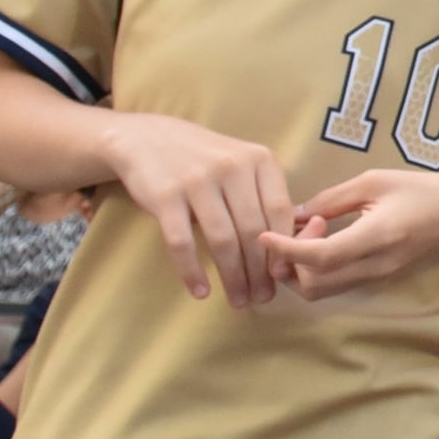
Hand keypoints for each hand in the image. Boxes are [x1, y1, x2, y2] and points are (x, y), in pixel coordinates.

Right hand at [96, 111, 294, 307]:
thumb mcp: (241, 163)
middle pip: (253, 231)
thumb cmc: (204, 159)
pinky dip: (192, 271)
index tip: (284, 275)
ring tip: (239, 299)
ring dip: (233, 277)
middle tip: (263, 297)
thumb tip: (292, 243)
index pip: (280, 211)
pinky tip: (201, 291)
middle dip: (260, 271)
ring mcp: (197, 180)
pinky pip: (182, 242)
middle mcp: (231, 167)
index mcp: (258, 159)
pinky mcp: (165, 196)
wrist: (146, 139)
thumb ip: (264, 195)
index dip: (284, 247)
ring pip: (222, 240)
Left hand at [269, 169, 438, 298]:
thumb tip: (293, 214)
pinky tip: (324, 240)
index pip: (319, 257)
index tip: (264, 235)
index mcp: (376, 237)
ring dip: (302, 267)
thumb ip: (332, 199)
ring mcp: (376, 277)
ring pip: (321, 290)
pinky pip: (335, 284)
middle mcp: (374, 266)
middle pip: (312, 285)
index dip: (285, 249)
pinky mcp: (376, 278)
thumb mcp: (374, 181)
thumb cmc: (421, 189)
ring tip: (314, 232)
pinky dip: (317, 269)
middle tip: (304, 225)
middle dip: (291, 261)